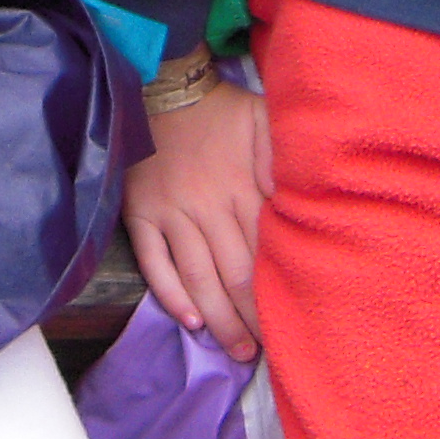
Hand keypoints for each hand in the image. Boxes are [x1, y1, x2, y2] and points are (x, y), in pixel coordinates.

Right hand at [123, 72, 272, 361]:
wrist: (163, 85)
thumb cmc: (222, 112)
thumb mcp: (266, 123)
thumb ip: (283, 166)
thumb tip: (299, 210)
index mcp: (244, 187)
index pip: (266, 252)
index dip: (279, 291)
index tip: (295, 323)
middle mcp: (207, 206)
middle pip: (235, 274)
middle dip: (252, 319)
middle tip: (267, 353)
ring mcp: (171, 213)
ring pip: (197, 276)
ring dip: (218, 319)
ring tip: (235, 352)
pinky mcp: (140, 213)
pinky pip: (154, 262)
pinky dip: (171, 294)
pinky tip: (190, 321)